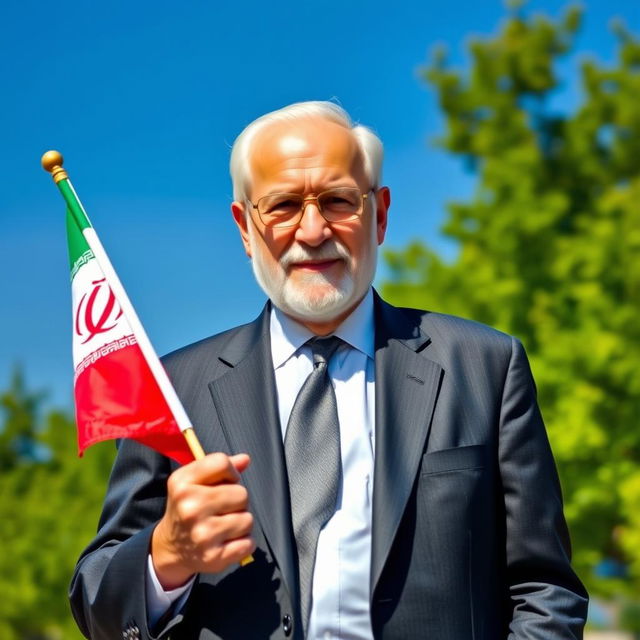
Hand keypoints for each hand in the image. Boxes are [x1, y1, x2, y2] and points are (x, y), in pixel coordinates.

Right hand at [151, 452, 255, 588]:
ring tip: (225, 524)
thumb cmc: (187, 507)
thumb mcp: (192, 481)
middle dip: (237, 500)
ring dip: (241, 522)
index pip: (222, 463)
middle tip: (223, 508)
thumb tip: (245, 459)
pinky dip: (244, 542)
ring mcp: (202, 535)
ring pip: (247, 519)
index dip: (231, 471)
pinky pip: (248, 543)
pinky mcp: (213, 557)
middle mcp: (190, 508)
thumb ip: (218, 467)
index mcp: (182, 484)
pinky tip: (228, 540)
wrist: (170, 547)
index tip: (226, 481)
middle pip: (241, 494)